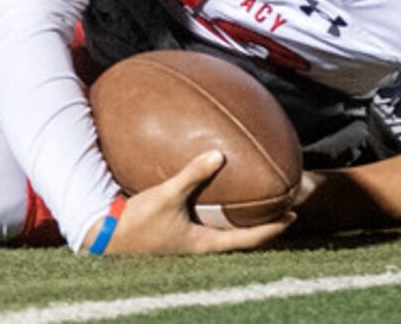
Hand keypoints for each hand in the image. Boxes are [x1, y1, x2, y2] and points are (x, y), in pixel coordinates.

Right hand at [82, 151, 293, 256]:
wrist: (106, 238)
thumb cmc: (136, 224)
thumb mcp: (165, 197)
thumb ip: (192, 176)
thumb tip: (219, 154)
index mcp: (204, 244)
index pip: (249, 239)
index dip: (273, 228)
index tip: (294, 216)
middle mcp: (200, 246)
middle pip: (240, 237)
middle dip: (262, 222)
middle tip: (281, 206)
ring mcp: (187, 243)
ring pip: (223, 231)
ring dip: (240, 218)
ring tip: (255, 200)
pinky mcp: (174, 235)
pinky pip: (204, 222)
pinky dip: (216, 209)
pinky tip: (212, 194)